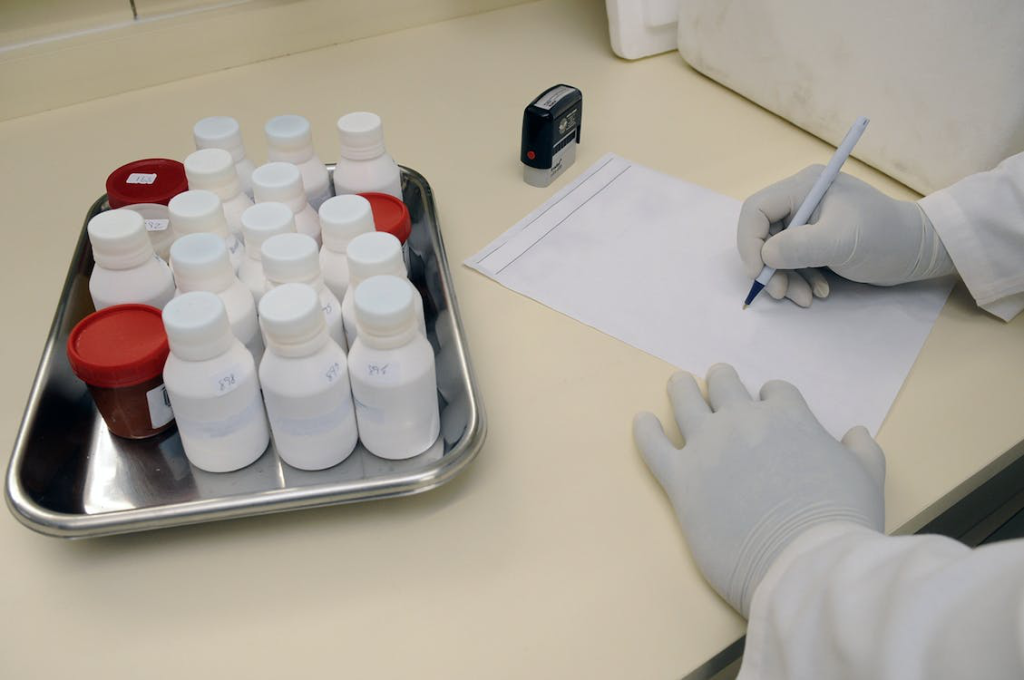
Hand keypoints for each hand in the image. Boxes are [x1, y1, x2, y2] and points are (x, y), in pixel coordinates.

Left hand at [633, 364, 884, 616]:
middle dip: (722, 381)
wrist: (803, 562)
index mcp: (788, 416)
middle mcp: (743, 421)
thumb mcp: (867, 478)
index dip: (772, 398)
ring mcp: (708, 447)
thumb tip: (857, 433)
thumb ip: (862, 450)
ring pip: (685, 401)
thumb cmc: (841, 522)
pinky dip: (645, 431)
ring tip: (677, 383)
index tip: (769, 405)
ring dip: (681, 389)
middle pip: (724, 385)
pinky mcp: (681, 479)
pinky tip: (642, 422)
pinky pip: (653, 446)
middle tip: (716, 380)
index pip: (775, 392)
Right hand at [737, 166, 954, 305]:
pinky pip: (791, 262)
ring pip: (775, 253)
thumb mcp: (843, 241)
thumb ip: (801, 246)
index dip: (750, 242)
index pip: (756, 210)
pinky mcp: (815, 241)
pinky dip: (799, 280)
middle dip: (769, 267)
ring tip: (807, 298)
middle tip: (781, 293)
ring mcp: (807, 222)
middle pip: (763, 235)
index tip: (759, 273)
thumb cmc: (885, 237)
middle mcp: (801, 200)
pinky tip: (819, 292)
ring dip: (785, 279)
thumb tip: (765, 255)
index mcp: (804, 187)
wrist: (919, 251)